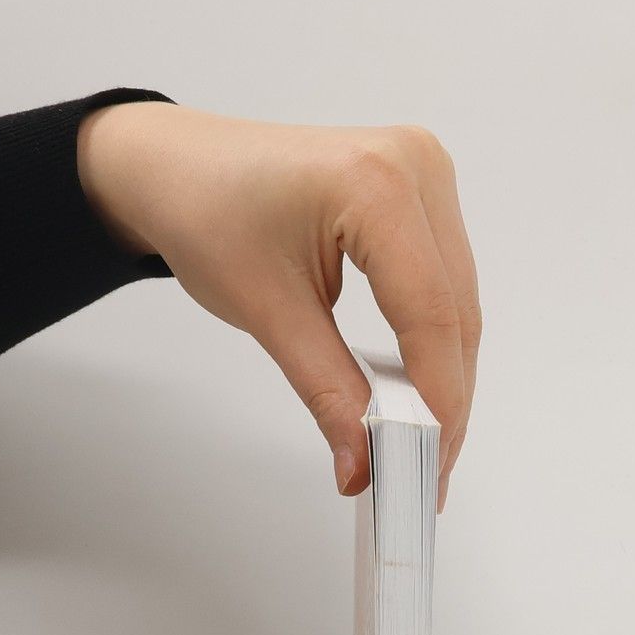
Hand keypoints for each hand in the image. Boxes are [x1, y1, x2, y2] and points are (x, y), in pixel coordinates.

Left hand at [77, 102, 479, 507]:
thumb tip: (364, 464)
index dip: (437, 396)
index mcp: (375, 182)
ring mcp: (424, 169)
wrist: (177, 165)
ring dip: (445, 369)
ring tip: (424, 439)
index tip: (429, 464)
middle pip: (454, 306)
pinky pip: (444, 274)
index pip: (429, 310)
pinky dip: (434, 333)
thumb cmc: (206, 213)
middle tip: (428, 470)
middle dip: (445, 395)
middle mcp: (415, 164)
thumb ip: (328, 390)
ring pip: (457, 296)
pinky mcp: (421, 185)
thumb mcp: (267, 310)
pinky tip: (419, 384)